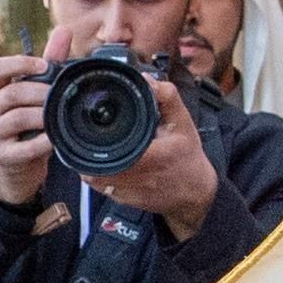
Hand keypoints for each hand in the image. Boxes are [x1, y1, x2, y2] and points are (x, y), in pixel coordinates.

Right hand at [0, 27, 67, 206]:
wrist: (19, 168)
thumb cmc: (29, 127)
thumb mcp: (37, 95)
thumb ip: (49, 63)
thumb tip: (63, 30)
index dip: (20, 63)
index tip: (44, 65)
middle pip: (12, 93)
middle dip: (40, 92)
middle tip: (60, 95)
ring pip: (17, 117)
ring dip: (43, 115)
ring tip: (58, 116)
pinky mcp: (2, 156)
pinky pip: (24, 147)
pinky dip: (43, 142)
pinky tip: (55, 139)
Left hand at [85, 73, 218, 240]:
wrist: (196, 192)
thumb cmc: (188, 157)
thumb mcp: (183, 122)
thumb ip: (167, 97)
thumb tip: (146, 80)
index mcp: (154, 156)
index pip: (114, 153)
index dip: (97, 144)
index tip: (91, 132)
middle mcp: (140, 177)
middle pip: (96, 168)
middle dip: (87, 151)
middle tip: (85, 137)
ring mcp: (131, 193)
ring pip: (95, 179)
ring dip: (89, 163)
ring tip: (93, 148)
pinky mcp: (126, 201)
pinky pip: (101, 188)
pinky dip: (97, 175)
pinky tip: (103, 163)